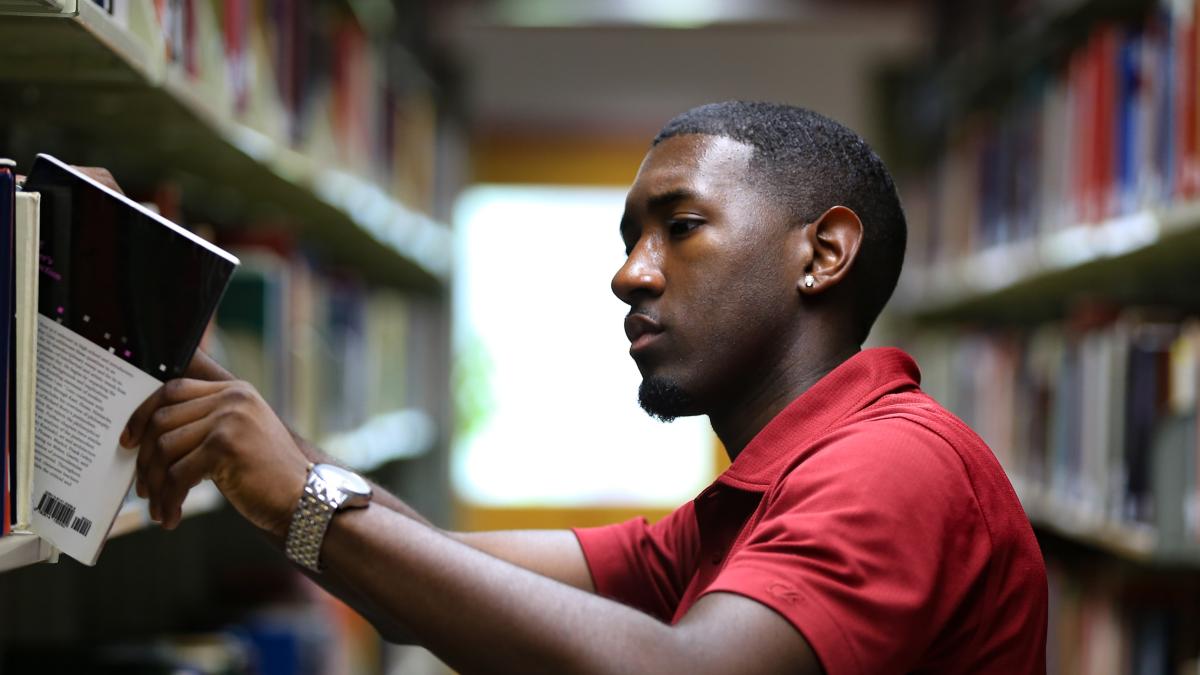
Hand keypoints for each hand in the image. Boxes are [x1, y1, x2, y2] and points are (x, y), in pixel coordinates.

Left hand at [122, 377, 308, 535]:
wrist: (303, 500)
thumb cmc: (268, 476)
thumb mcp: (240, 437)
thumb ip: (205, 426)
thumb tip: (152, 439)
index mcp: (234, 391)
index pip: (173, 389)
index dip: (143, 413)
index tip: (128, 440)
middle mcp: (232, 398)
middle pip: (162, 418)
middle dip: (144, 458)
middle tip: (143, 487)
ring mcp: (229, 420)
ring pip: (164, 448)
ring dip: (155, 484)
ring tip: (158, 507)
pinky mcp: (225, 447)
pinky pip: (178, 474)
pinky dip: (168, 499)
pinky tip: (171, 516)